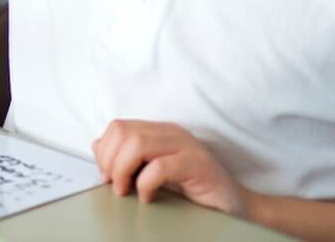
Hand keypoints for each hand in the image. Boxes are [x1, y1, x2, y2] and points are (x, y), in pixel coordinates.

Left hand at [92, 120, 247, 215]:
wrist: (235, 207)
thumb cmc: (193, 190)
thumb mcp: (153, 172)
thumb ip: (128, 158)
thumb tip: (98, 148)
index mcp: (159, 132)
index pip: (119, 127)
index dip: (105, 150)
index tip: (105, 175)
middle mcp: (172, 133)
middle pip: (124, 132)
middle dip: (110, 160)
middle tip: (114, 185)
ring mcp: (187, 147)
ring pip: (137, 144)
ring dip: (123, 169)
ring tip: (126, 190)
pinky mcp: (199, 165)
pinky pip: (160, 166)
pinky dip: (146, 183)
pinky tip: (147, 196)